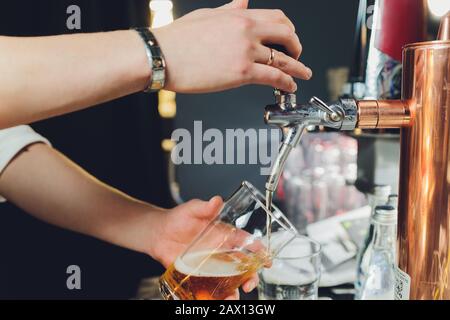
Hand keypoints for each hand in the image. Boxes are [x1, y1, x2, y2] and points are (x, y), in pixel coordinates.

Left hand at [150, 196, 258, 298]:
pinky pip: (210, 287)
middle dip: (250, 277)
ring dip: (234, 291)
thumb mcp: (192, 209)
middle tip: (250, 284)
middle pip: (243, 266)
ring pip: (229, 280)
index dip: (259, 250)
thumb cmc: (179, 218)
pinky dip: (214, 296)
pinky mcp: (199, 274)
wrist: (159, 233)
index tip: (267, 259)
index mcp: (225, 235)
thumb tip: (216, 200)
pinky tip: (214, 300)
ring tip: (232, 298)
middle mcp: (221, 251)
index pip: (246, 243)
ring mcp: (211, 264)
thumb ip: (205, 206)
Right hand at [152, 0, 311, 93]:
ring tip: (303, 75)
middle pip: (286, 34)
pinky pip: (274, 76)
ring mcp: (246, 51)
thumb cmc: (176, 39)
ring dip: (297, 68)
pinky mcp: (242, 72)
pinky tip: (290, 87)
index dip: (288, 30)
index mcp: (239, 16)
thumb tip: (243, 1)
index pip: (276, 18)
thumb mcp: (206, 16)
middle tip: (298, 56)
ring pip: (283, 58)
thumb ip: (230, 9)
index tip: (289, 39)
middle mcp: (247, 30)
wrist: (161, 55)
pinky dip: (287, 82)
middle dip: (296, 46)